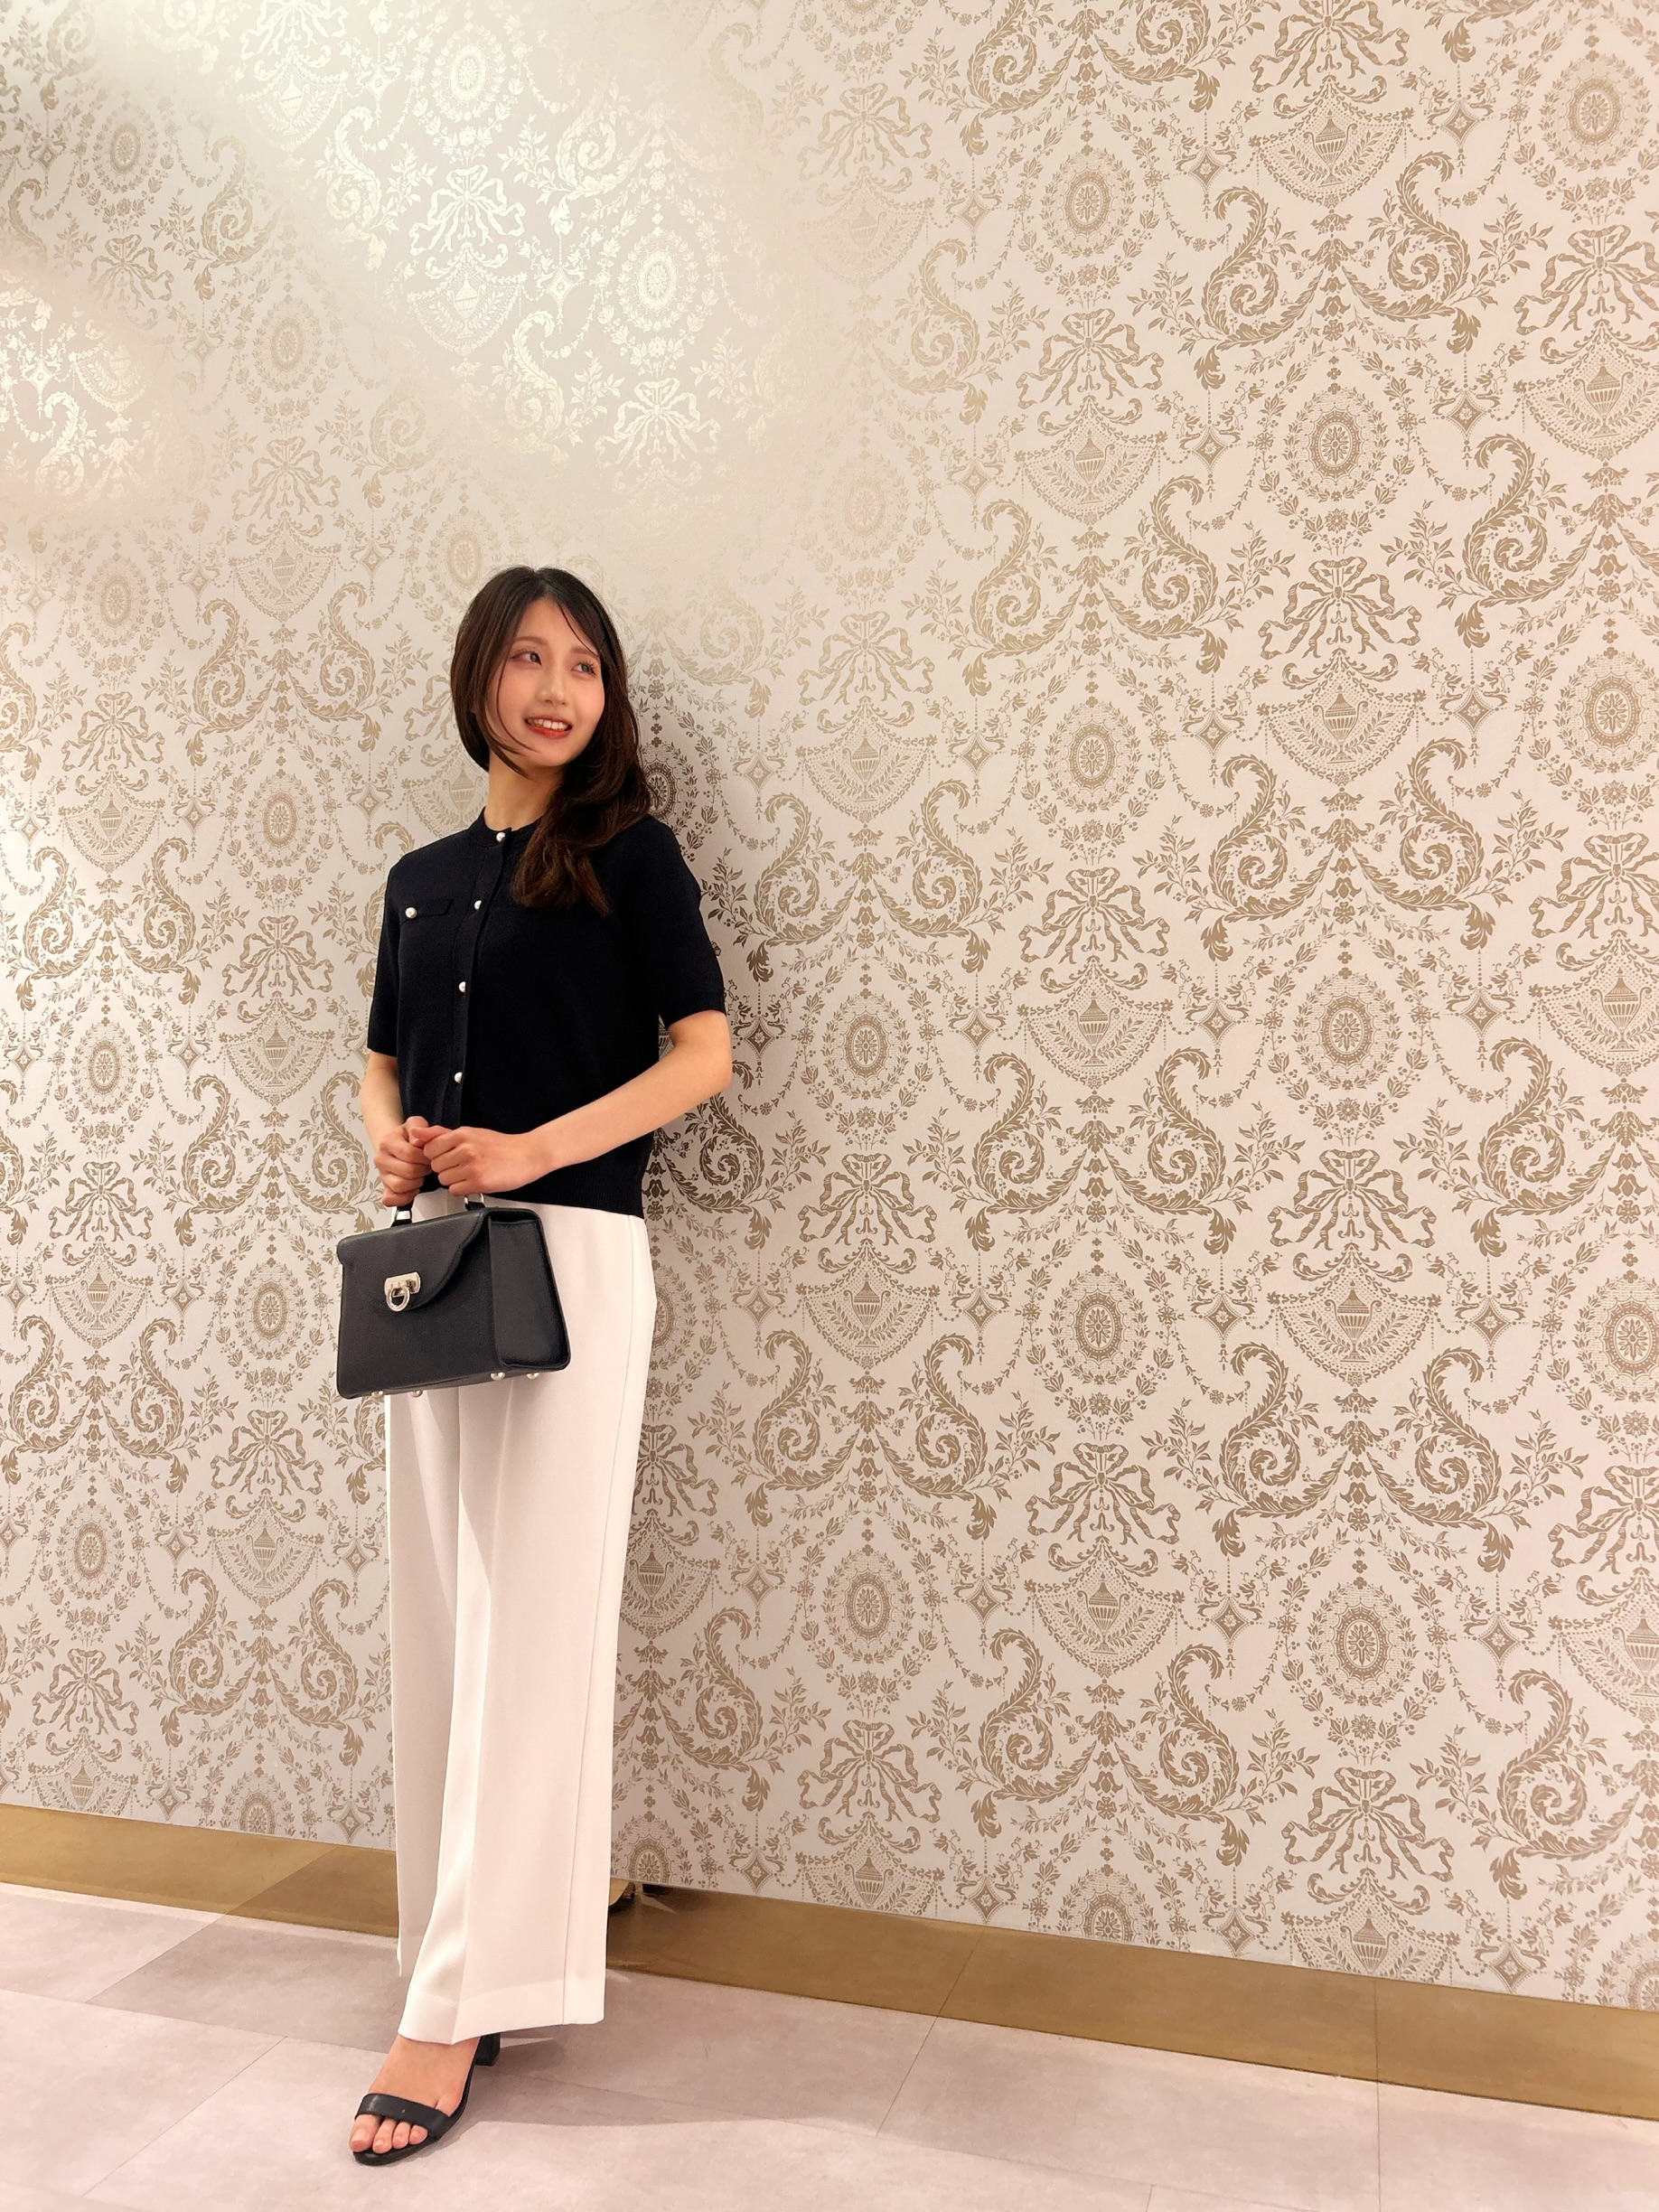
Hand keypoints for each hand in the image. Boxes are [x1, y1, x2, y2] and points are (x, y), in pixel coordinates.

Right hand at [374, 1114, 433, 1207]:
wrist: (395, 1143)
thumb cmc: (407, 1136)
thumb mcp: (414, 1124)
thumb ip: (418, 1126)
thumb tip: (417, 1140)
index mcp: (387, 1142)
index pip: (410, 1154)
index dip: (425, 1157)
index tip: (430, 1156)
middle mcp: (381, 1159)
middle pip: (407, 1172)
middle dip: (423, 1170)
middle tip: (427, 1166)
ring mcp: (381, 1175)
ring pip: (400, 1186)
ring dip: (416, 1183)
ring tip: (420, 1175)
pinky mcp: (384, 1188)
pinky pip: (391, 1199)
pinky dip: (404, 1197)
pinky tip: (412, 1188)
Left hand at [416, 1123, 551, 1196]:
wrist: (528, 1155)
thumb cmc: (501, 1146)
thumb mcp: (471, 1133)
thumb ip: (440, 1134)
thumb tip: (416, 1133)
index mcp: (462, 1134)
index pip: (429, 1149)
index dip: (437, 1155)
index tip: (448, 1156)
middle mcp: (465, 1149)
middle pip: (435, 1166)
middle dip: (446, 1167)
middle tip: (463, 1164)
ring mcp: (472, 1166)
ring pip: (444, 1180)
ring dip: (454, 1179)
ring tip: (470, 1172)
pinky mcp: (479, 1182)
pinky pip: (455, 1190)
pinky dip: (463, 1188)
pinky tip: (474, 1180)